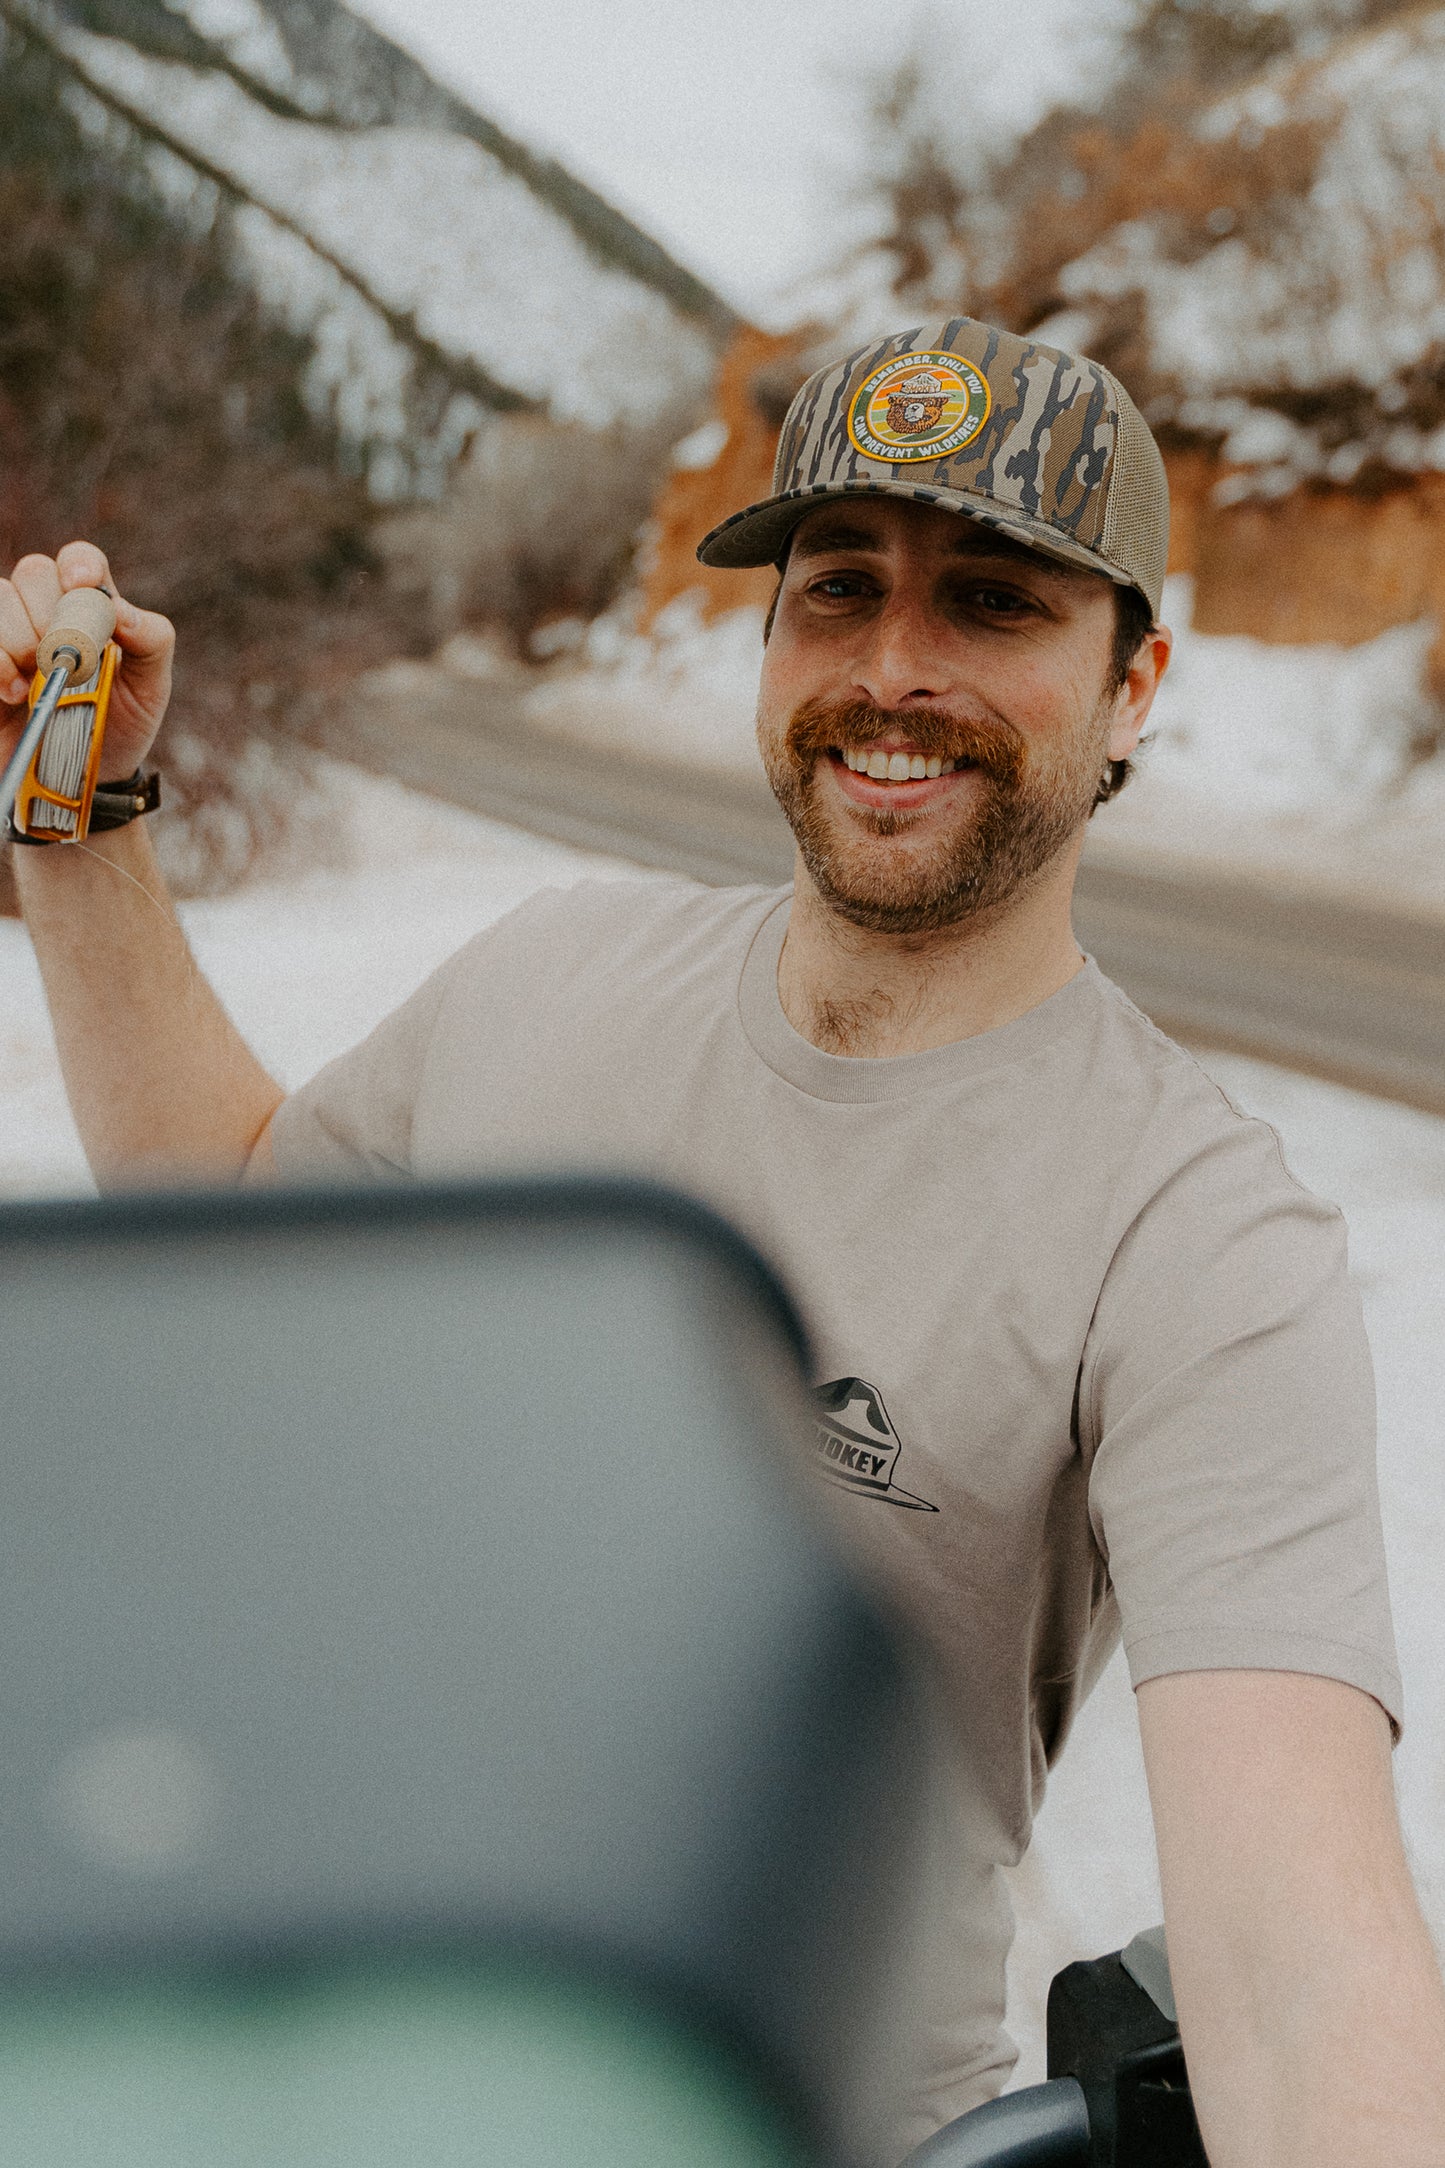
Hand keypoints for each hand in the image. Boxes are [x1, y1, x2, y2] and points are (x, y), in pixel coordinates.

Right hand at [0, 541, 174, 782]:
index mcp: (92, 609)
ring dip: (14, 638)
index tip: (81, 586)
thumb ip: (151, 642)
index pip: (80, 562)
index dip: (79, 565)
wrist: (85, 778)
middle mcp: (47, 612)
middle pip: (33, 572)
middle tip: (61, 658)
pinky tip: (11, 692)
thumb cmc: (119, 726)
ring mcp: (12, 635)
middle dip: (48, 612)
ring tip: (30, 684)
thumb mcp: (150, 689)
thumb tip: (122, 610)